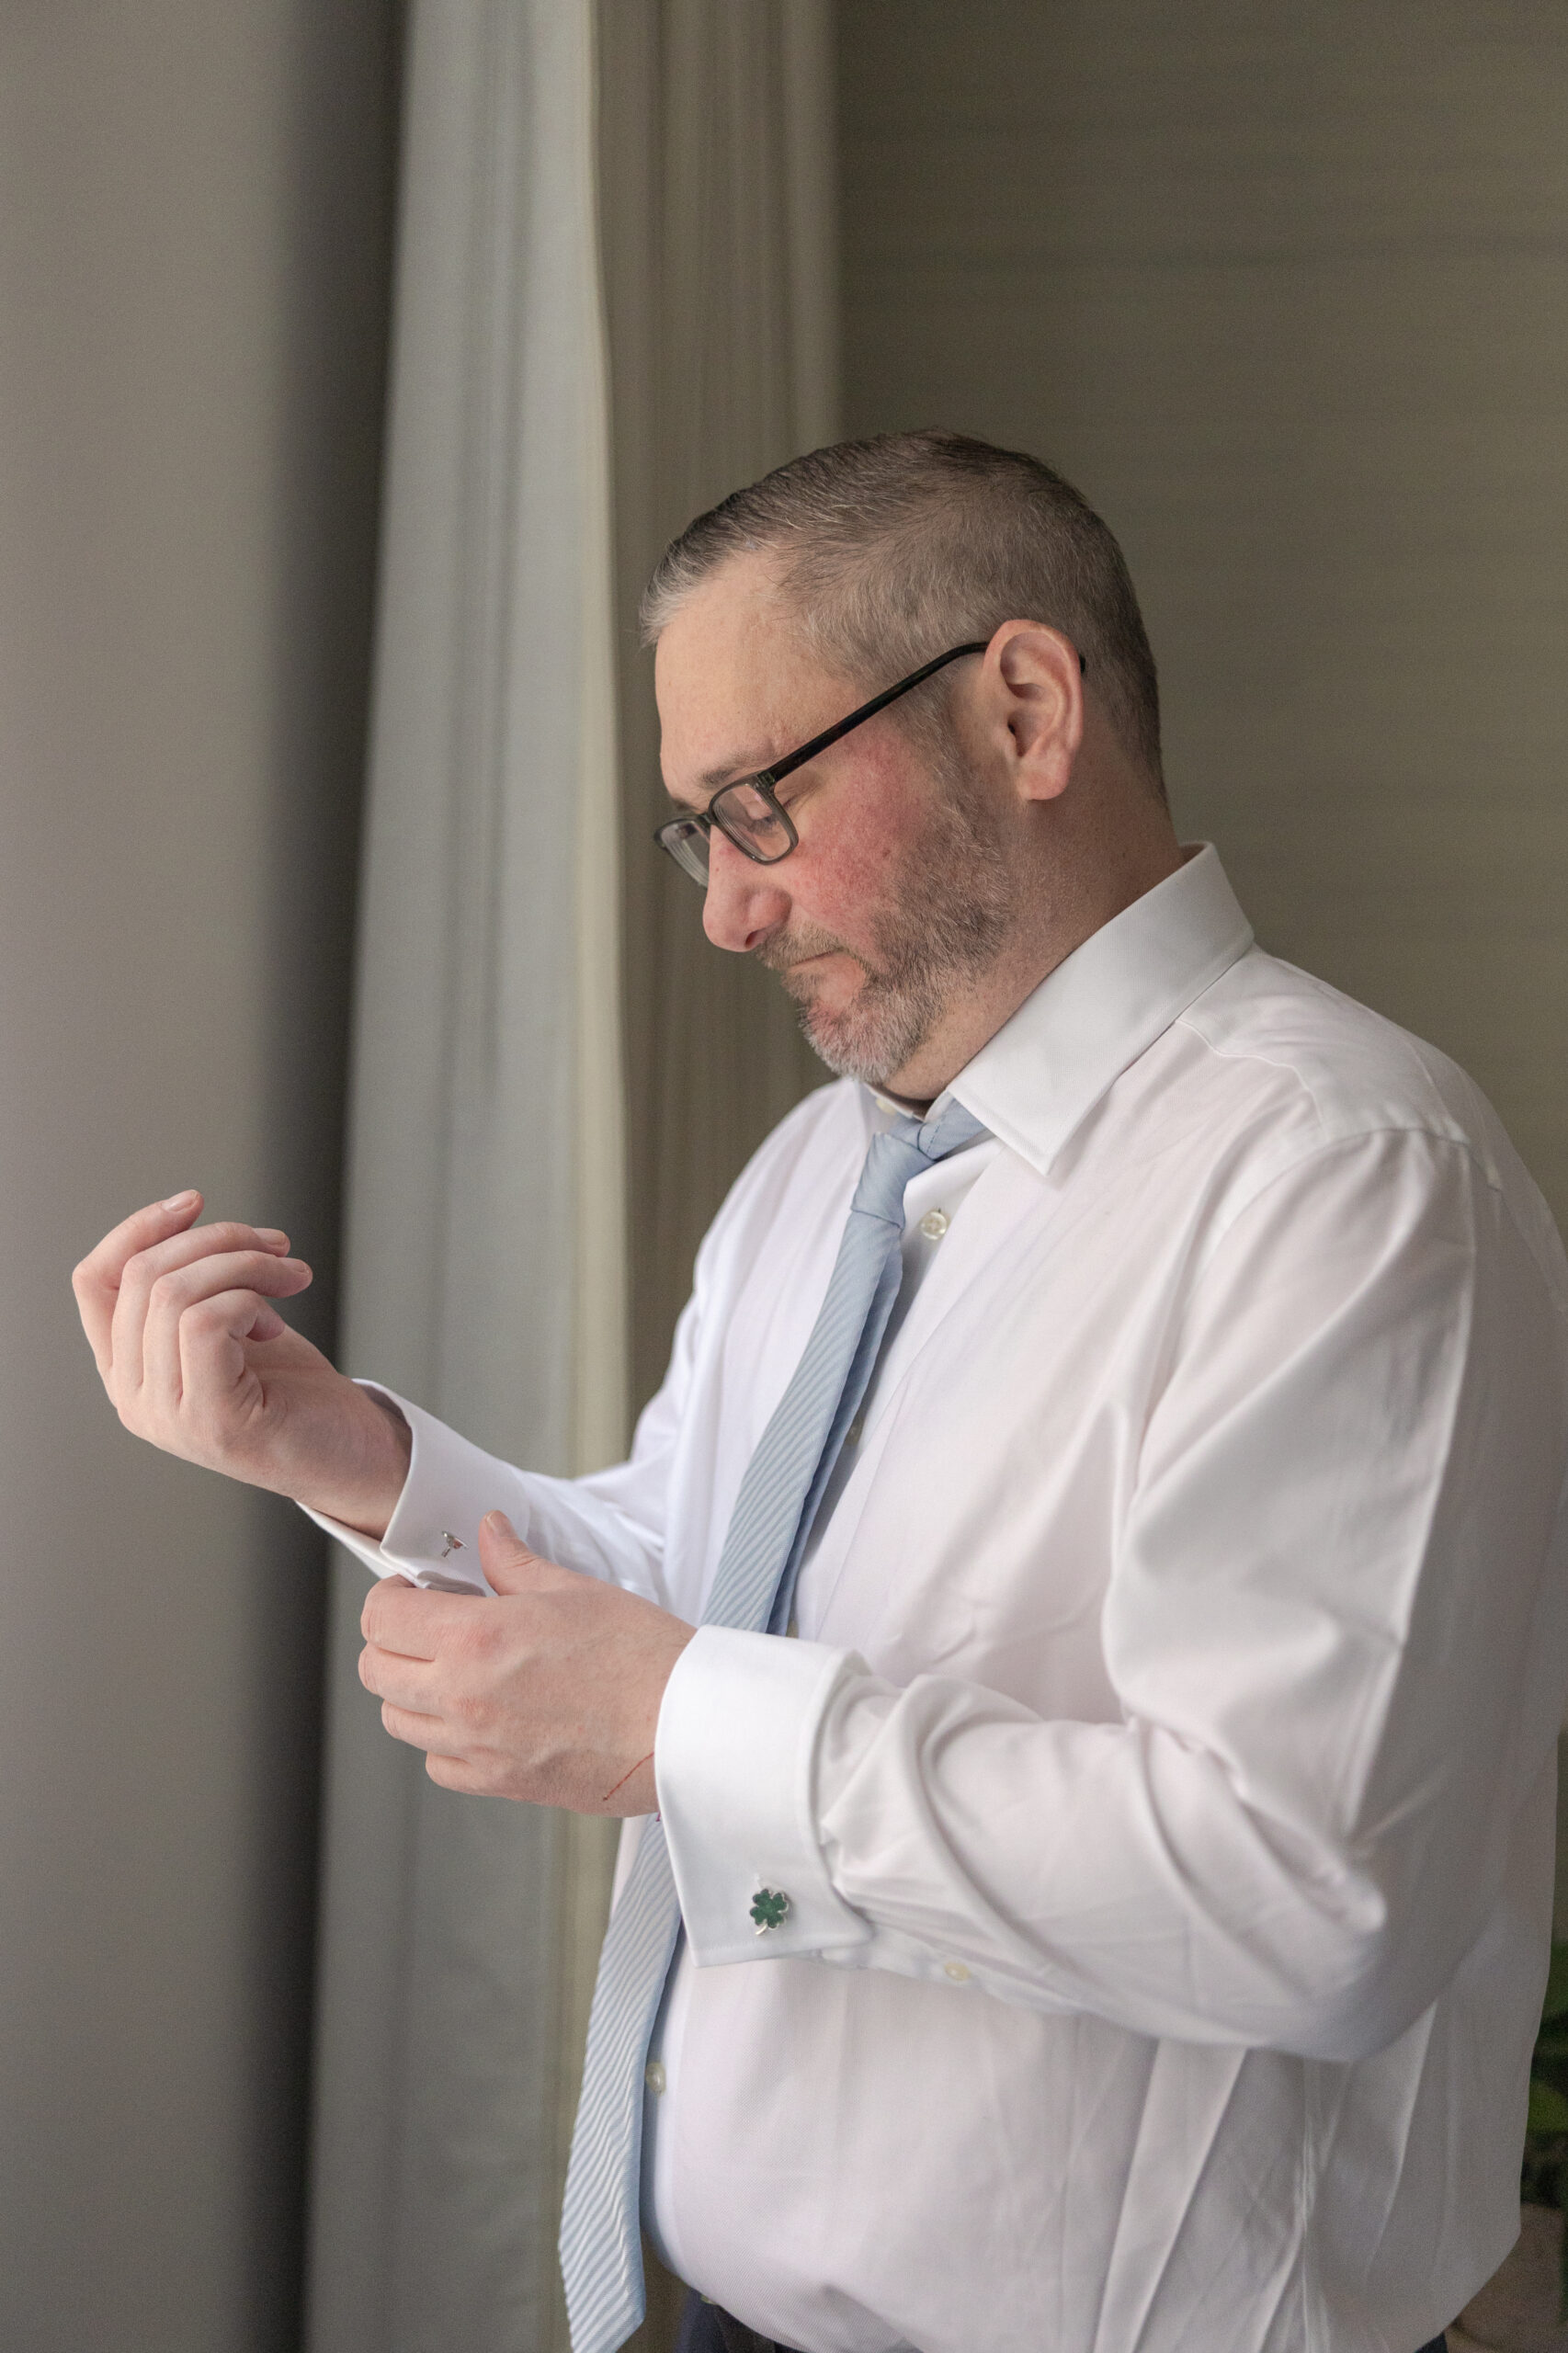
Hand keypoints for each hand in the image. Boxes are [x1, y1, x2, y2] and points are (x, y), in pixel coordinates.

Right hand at [73, 1189, 411, 1534]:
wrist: (350, 1455)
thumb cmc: (293, 1392)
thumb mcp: (229, 1327)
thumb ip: (190, 1288)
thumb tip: (182, 1217)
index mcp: (127, 1371)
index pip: (93, 1281)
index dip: (138, 1229)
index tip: (195, 1202)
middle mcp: (132, 1397)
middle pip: (141, 1276)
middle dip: (218, 1240)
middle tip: (277, 1246)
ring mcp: (165, 1414)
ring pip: (173, 1292)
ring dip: (246, 1264)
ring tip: (290, 1276)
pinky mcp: (208, 1419)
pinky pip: (204, 1322)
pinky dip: (249, 1300)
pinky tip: (276, 1322)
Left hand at [358, 1512, 695, 1813]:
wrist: (686, 1727)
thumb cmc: (642, 1657)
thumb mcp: (575, 1589)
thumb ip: (514, 1563)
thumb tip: (489, 1533)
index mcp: (476, 1639)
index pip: (382, 1619)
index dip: (390, 1598)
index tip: (414, 1592)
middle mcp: (463, 1697)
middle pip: (376, 1672)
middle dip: (394, 1641)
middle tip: (431, 1625)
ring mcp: (477, 1746)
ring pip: (398, 1721)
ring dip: (414, 1690)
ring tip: (456, 1669)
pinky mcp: (500, 1783)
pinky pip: (437, 1764)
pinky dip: (444, 1740)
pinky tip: (480, 1715)